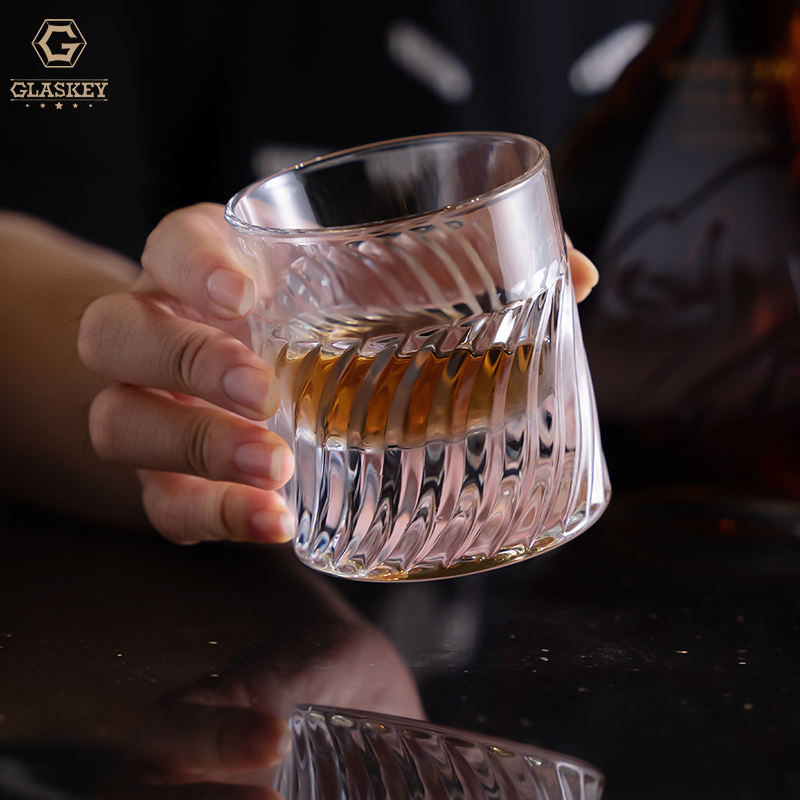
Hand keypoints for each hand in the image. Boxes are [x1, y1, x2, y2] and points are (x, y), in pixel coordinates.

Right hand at [78, 203, 598, 545]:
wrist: (247, 380)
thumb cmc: (323, 322)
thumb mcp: (379, 287)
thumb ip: (471, 273)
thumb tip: (577, 274)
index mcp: (213, 269)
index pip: (173, 243)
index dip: (194, 262)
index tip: (245, 288)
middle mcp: (166, 333)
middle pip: (119, 332)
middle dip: (185, 359)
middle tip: (264, 387)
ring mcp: (158, 410)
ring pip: (122, 422)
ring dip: (194, 448)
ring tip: (276, 467)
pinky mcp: (169, 478)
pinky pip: (160, 503)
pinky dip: (211, 516)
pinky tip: (274, 522)